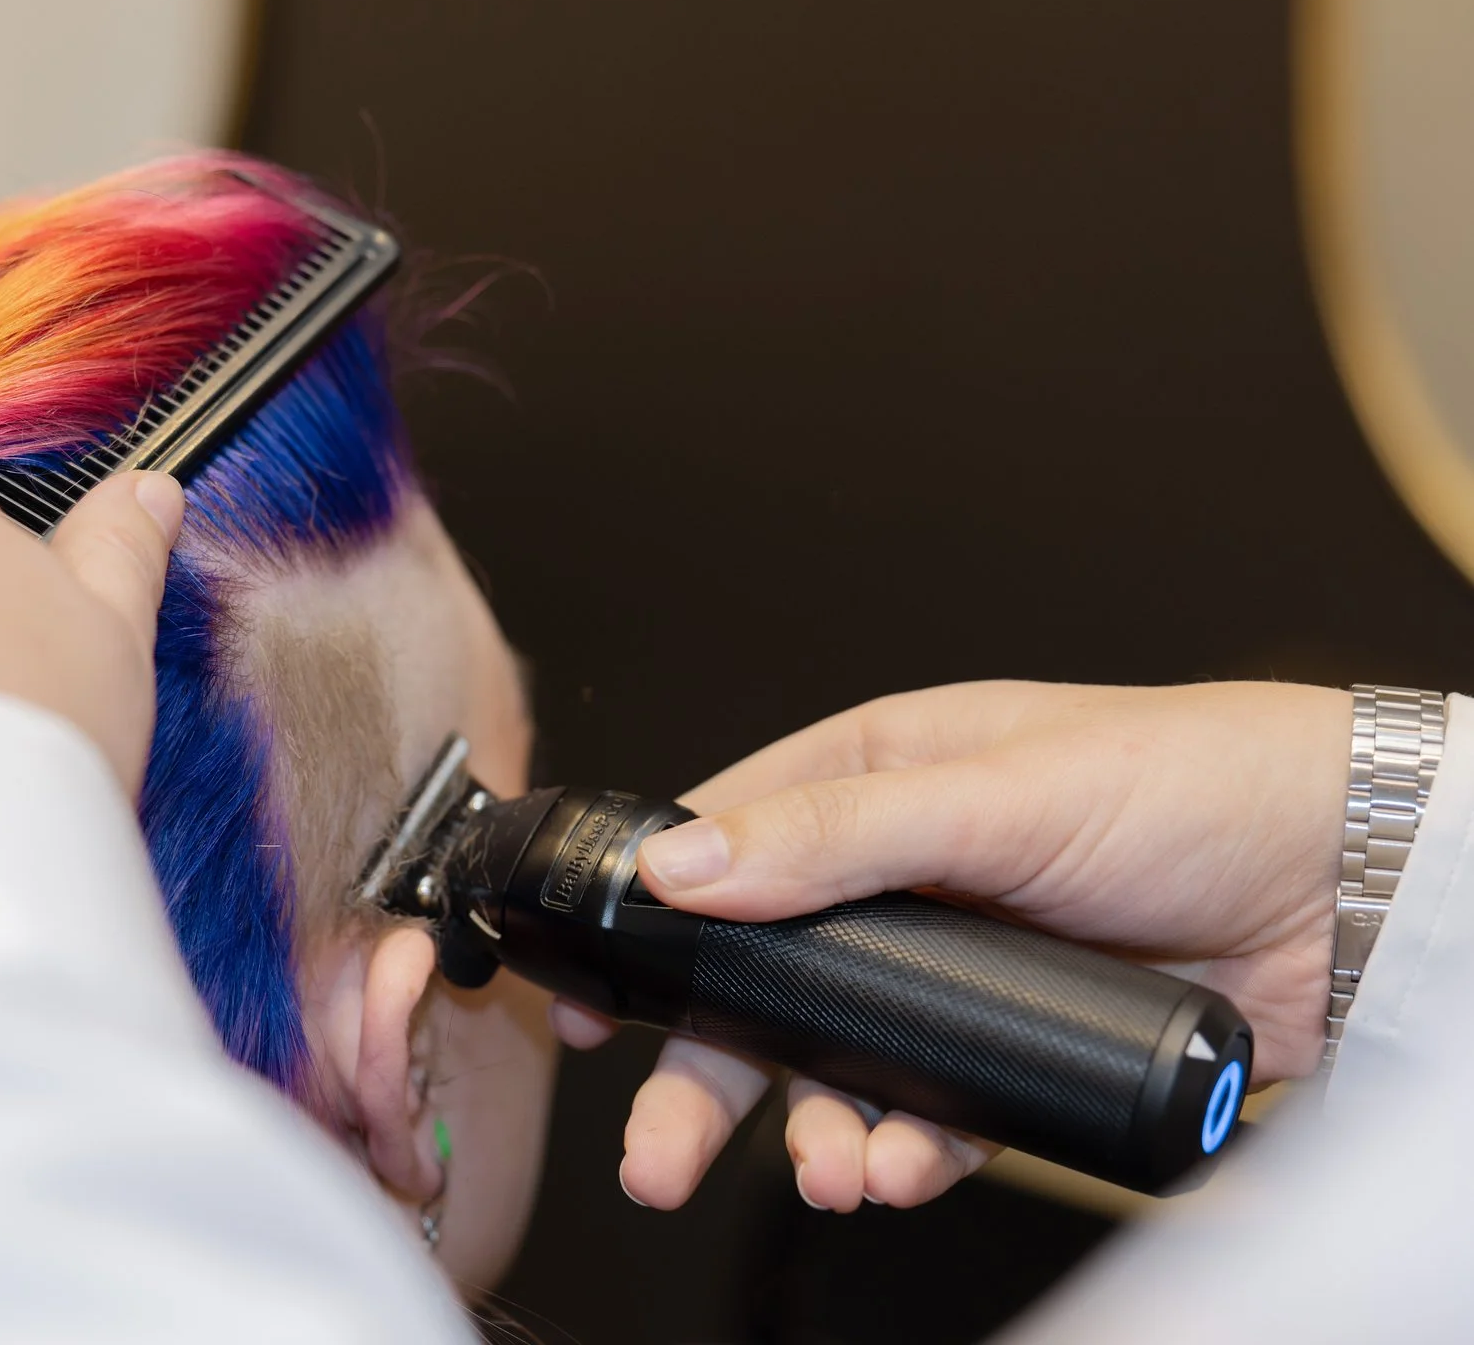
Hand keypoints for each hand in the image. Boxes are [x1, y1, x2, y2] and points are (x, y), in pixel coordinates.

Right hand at [561, 680, 1348, 1212]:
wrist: (1351, 887)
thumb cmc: (1196, 781)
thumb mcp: (996, 794)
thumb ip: (833, 834)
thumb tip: (680, 863)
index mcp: (877, 770)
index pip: (722, 844)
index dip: (649, 925)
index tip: (591, 1001)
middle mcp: (903, 871)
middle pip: (761, 983)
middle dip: (706, 1075)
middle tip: (660, 1155)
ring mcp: (955, 964)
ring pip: (836, 1062)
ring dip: (815, 1128)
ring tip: (832, 1172)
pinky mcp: (1012, 1044)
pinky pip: (926, 1110)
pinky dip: (904, 1149)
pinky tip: (903, 1169)